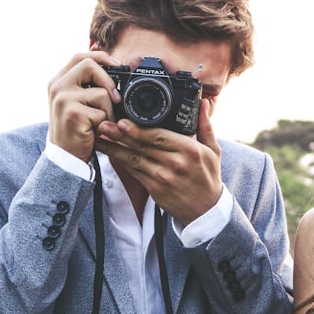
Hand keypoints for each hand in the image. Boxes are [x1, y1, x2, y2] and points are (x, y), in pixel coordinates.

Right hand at [46, 51, 122, 160]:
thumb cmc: (76, 130)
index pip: (80, 56)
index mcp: (58, 81)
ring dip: (109, 111)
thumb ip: (87, 86)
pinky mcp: (73, 113)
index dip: (100, 57)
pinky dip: (105, 124)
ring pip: (101, 92)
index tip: (117, 64)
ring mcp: (64, 99)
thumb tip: (112, 67)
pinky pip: (102, 112)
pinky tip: (95, 131)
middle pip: (89, 65)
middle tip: (116, 98)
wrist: (65, 157)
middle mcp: (57, 86)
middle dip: (108, 80)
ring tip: (100, 123)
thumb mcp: (76, 103)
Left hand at [97, 97, 222, 225]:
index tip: (123, 121)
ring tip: (100, 136)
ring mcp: (163, 178)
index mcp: (189, 150)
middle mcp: (175, 164)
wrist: (206, 210)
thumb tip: (201, 103)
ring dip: (115, 147)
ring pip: (134, 159)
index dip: (139, 129)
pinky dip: (120, 160)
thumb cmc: (208, 178)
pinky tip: (109, 151)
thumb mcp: (213, 150)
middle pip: (143, 146)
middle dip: (121, 135)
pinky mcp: (154, 189)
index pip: (160, 136)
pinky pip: (133, 171)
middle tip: (103, 124)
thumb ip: (205, 125)